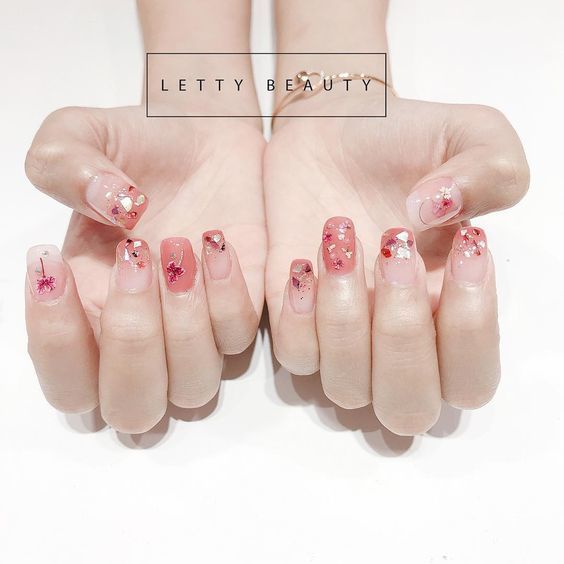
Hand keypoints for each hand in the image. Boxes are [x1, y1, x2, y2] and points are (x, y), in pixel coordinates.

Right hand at [25, 104, 264, 432]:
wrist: (205, 132)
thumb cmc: (137, 142)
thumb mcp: (78, 136)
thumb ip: (64, 166)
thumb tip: (112, 210)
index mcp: (85, 309)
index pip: (66, 379)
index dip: (55, 341)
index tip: (57, 261)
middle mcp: (142, 335)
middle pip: (133, 409)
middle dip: (131, 346)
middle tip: (132, 262)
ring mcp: (197, 329)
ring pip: (192, 387)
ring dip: (183, 323)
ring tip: (177, 243)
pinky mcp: (243, 309)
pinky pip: (237, 338)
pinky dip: (225, 296)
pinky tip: (215, 240)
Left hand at [265, 89, 528, 434]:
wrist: (334, 128)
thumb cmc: (406, 138)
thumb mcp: (475, 135)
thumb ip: (491, 172)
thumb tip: (436, 214)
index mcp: (451, 309)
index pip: (471, 378)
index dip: (471, 329)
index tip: (463, 243)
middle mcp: (396, 336)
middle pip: (407, 408)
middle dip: (402, 337)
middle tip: (393, 250)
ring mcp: (341, 333)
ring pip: (345, 387)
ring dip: (345, 318)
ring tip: (341, 236)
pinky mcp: (292, 315)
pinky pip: (294, 355)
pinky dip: (299, 317)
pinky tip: (304, 258)